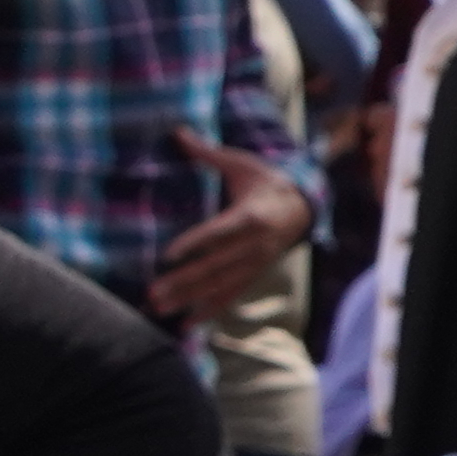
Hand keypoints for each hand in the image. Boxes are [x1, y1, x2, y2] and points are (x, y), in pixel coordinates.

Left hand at [148, 134, 312, 319]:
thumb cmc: (265, 181)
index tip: (167, 254)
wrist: (303, 205)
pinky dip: (209, 311)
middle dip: (184, 282)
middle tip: (152, 293)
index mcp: (251, 216)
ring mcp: (255, 263)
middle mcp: (255, 245)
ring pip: (220, 285)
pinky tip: (186, 324)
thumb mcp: (241, 164)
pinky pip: (231, 295)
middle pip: (216, 266)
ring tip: (159, 308)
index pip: (220, 232)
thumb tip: (178, 131)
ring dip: (189, 299)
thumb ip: (208, 153)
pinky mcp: (254, 274)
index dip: (195, 243)